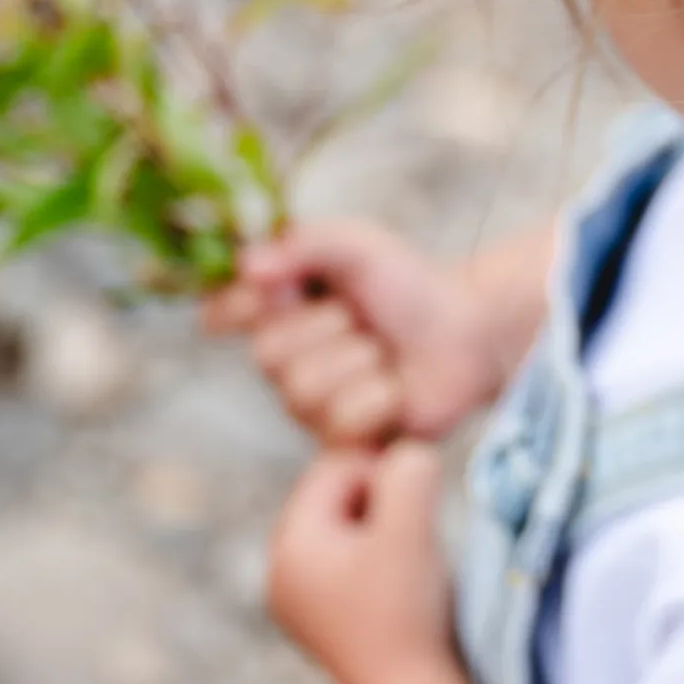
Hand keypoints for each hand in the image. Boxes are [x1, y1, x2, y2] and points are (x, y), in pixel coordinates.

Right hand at [204, 221, 541, 445]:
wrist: (465, 329)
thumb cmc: (408, 284)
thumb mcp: (358, 246)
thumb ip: (304, 244)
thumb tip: (247, 265)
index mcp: (275, 307)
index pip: (219, 311)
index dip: (238, 304)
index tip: (279, 287)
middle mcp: (282, 359)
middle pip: (268, 353)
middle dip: (329, 326)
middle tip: (361, 316)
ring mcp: (307, 404)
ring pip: (307, 388)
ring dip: (361, 358)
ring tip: (384, 350)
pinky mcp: (341, 439)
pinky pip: (343, 420)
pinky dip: (382, 394)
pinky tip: (396, 386)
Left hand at [269, 447, 535, 683]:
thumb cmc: (406, 608)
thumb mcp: (410, 523)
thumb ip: (407, 468)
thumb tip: (405, 451)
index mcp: (288, 547)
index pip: (332, 470)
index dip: (378, 472)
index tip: (411, 503)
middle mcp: (281, 574)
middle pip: (335, 497)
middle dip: (378, 501)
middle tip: (411, 534)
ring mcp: (301, 601)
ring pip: (348, 527)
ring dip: (383, 528)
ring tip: (408, 562)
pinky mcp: (326, 619)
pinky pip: (352, 560)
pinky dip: (381, 557)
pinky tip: (402, 585)